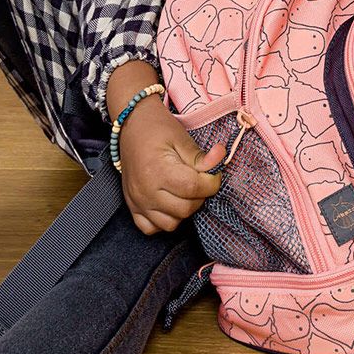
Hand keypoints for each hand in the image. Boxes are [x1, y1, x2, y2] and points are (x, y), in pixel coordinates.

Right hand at [117, 95, 225, 234]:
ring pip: (171, 223)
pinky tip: (170, 203)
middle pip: (185, 209)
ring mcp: (137, 202)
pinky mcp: (132, 207)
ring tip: (185, 190)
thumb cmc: (158, 128)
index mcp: (158, 171)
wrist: (132, 124)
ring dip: (184, 210)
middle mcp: (145, 191)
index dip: (211, 183)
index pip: (194, 189)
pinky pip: (151, 228)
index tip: (213, 173)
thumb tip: (221, 158)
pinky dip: (164, 220)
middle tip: (200, 180)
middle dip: (200, 196)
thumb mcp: (181, 138)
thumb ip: (200, 156)